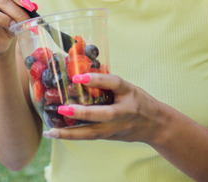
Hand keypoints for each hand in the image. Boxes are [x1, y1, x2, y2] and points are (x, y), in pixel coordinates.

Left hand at [43, 73, 165, 143]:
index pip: (114, 83)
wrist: (156, 125)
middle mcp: (125, 111)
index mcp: (129, 93)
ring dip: (71, 133)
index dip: (97, 79)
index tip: (78, 76)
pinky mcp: (111, 137)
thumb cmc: (138, 101)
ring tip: (51, 131)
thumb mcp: (127, 88)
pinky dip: (73, 136)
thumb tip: (79, 71)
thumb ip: (107, 83)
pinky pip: (90, 137)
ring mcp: (118, 127)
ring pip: (93, 133)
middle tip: (62, 108)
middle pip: (103, 114)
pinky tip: (56, 134)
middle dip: (82, 113)